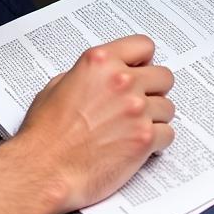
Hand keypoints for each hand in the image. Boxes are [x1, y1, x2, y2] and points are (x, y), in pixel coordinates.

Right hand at [17, 35, 174, 212]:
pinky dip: (157, 141)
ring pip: (168, 107)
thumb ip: (86, 75)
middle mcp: (122, 81)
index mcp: (100, 62)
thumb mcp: (58, 86)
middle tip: (140, 102)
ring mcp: (136, 109)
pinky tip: (139, 144)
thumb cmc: (46, 132)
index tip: (140, 70)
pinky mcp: (144, 139)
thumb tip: (100, 78)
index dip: (143, 60)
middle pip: (163, 76)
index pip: (143, 45)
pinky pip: (168, 134)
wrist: (45, 168)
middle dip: (154, 89)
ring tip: (135, 127)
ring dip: (155, 117)